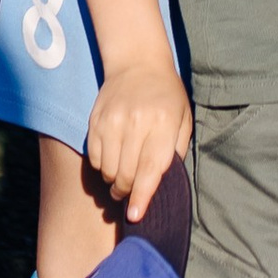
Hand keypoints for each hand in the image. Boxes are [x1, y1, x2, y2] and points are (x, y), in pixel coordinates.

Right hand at [86, 57, 195, 223]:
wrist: (138, 62)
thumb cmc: (167, 96)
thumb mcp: (182, 120)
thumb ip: (175, 151)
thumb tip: (161, 184)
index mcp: (162, 123)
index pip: (150, 169)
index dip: (142, 196)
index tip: (135, 215)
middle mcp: (136, 122)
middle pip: (126, 174)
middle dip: (127, 192)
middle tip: (130, 195)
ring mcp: (112, 121)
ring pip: (107, 169)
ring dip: (114, 181)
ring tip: (122, 176)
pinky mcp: (95, 120)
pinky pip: (94, 157)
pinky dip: (102, 166)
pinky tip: (112, 160)